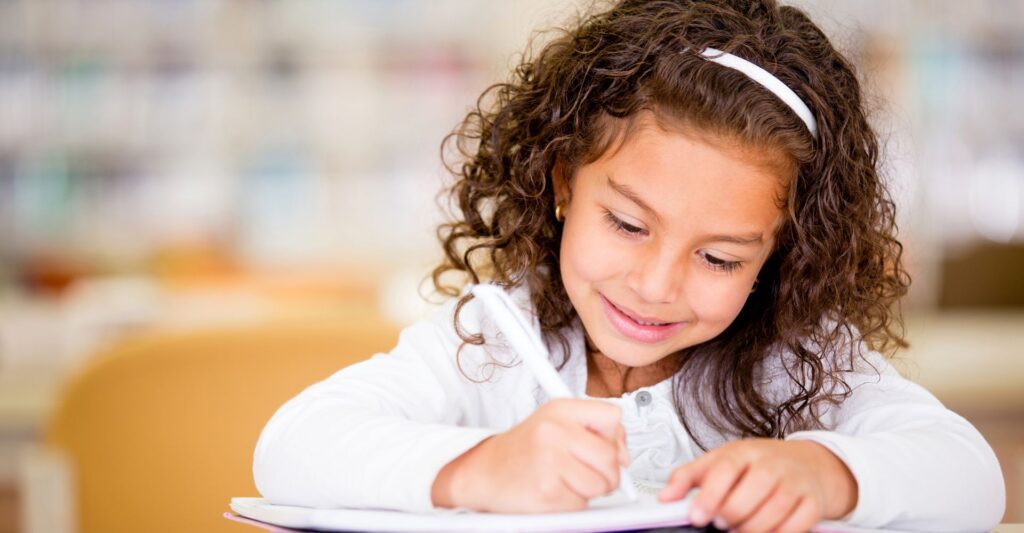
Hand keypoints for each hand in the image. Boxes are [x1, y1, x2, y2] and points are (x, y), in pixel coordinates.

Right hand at [431, 398, 629, 512]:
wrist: (486, 471)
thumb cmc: (524, 449)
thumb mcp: (556, 424)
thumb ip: (594, 431)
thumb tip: (625, 455)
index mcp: (560, 409)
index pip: (613, 417)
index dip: (616, 438)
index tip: (605, 447)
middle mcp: (554, 430)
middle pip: (611, 456)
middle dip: (608, 472)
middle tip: (589, 473)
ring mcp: (550, 460)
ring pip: (601, 484)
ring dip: (591, 490)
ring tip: (568, 481)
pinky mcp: (547, 490)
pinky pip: (582, 503)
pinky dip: (572, 503)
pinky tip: (554, 491)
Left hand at [657, 439, 856, 532]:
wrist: (807, 463)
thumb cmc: (758, 464)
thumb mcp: (720, 461)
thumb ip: (689, 477)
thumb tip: (665, 497)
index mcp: (745, 452)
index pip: (725, 469)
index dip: (709, 495)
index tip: (697, 516)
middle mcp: (772, 465)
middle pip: (751, 492)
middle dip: (731, 515)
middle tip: (720, 525)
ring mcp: (795, 483)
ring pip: (774, 512)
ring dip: (752, 528)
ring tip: (738, 530)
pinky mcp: (813, 504)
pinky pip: (797, 526)